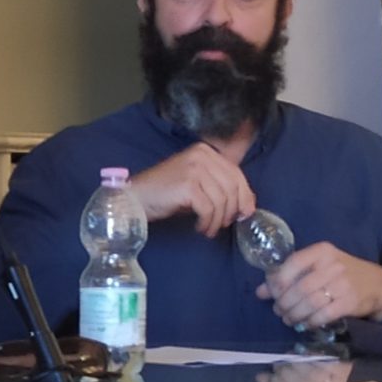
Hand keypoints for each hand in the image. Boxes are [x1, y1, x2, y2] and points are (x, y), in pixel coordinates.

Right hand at [128, 143, 256, 237]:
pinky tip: (200, 227)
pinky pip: (208, 208)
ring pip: (221, 199)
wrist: (135, 197)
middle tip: (225, 224)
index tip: (245, 213)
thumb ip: (217, 185)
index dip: (245, 195)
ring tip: (209, 229)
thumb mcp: (195, 183)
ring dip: (218, 220)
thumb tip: (246, 203)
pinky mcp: (187, 185)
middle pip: (232, 186)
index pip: (236, 173)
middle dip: (232, 210)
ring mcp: (194, 169)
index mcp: (204, 151)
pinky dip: (207, 222)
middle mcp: (201, 155)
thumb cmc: (164, 193)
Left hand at [258, 242, 381, 330]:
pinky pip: (323, 315)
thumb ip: (289, 276)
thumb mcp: (317, 267)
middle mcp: (333, 265)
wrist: (378, 283)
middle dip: (284, 303)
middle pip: (299, 287)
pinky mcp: (350, 302)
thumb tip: (260, 292)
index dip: (278, 281)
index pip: (293, 263)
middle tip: (279, 311)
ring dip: (294, 314)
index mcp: (322, 252)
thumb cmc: (341, 273)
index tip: (271, 293)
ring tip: (289, 319)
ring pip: (309, 302)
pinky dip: (310, 322)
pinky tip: (305, 324)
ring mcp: (343, 284)